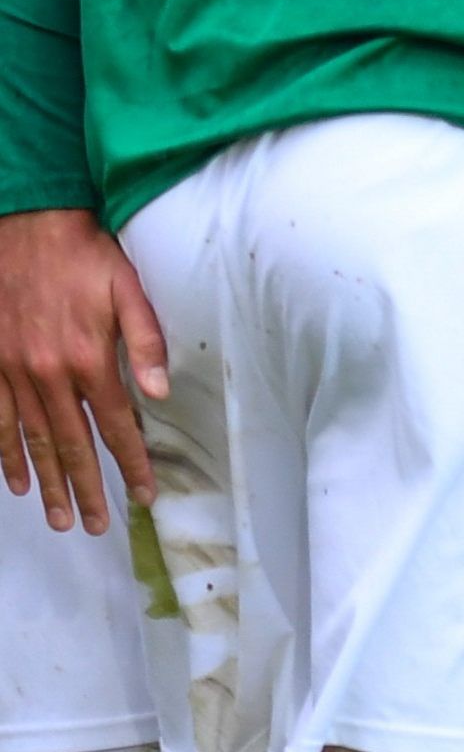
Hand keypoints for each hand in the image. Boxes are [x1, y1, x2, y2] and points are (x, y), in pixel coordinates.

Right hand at [0, 210, 167, 533]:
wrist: (27, 224)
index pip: (116, 425)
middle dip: (87, 489)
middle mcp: (51, 374)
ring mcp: (16, 372)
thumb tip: (160, 393)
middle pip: (73, 445)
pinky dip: (7, 456)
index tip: (143, 495)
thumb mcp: (127, 286)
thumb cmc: (84, 253)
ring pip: (34, 441)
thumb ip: (146, 340)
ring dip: (49, 484)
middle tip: (95, 526)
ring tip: (61, 519)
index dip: (130, 464)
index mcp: (90, 358)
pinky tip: (17, 482)